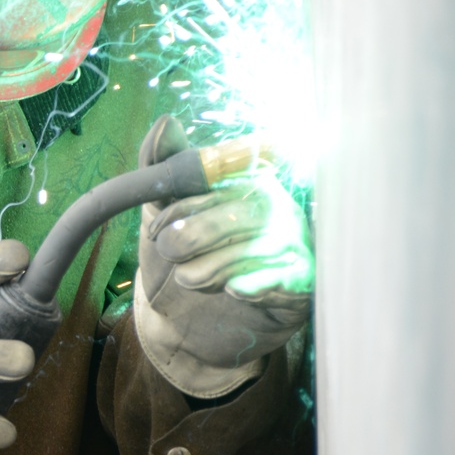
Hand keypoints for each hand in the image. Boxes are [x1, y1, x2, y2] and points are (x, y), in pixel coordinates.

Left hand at [134, 116, 312, 396]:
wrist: (182, 330)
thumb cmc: (177, 263)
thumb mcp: (161, 216)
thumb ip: (160, 170)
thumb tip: (166, 124)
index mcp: (247, 184)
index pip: (223, 182)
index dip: (185, 202)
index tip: (154, 227)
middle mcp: (277, 209)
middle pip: (248, 208)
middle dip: (199, 231)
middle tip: (167, 251)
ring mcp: (293, 247)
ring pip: (264, 244)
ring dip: (218, 262)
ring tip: (187, 279)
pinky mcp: (301, 287)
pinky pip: (290, 277)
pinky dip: (261, 281)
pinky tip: (236, 289)